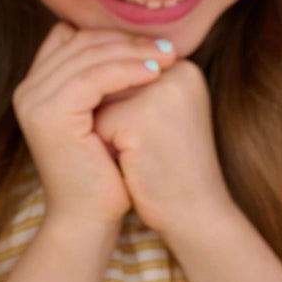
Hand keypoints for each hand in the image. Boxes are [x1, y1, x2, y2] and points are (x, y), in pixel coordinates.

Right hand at [12, 23, 175, 225]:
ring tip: (168, 58)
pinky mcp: (49, 115)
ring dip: (133, 52)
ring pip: (88, 55)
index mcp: (37, 86)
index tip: (153, 44)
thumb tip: (144, 43)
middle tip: (168, 46)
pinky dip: (126, 71)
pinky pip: (92, 77)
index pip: (74, 37)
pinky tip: (155, 75)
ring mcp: (34, 101)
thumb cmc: (106, 171)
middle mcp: (28, 90)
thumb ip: (108, 81)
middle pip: (81, 41)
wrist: (90, 218)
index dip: (113, 35)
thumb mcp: (105, 117)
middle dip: (128, 39)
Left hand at [93, 59, 234, 237]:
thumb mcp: (160, 114)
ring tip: (139, 155)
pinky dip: (105, 147)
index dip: (122, 105)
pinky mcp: (141, 119)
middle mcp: (177, 72)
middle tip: (144, 148)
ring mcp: (160, 93)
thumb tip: (83, 74)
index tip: (147, 135)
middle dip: (113, 116)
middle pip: (111, 81)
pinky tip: (133, 165)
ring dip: (107, 130)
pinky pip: (97, 124)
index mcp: (184, 68)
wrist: (197, 213)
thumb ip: (131, 86)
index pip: (124, 68)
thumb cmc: (172, 166)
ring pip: (101, 101)